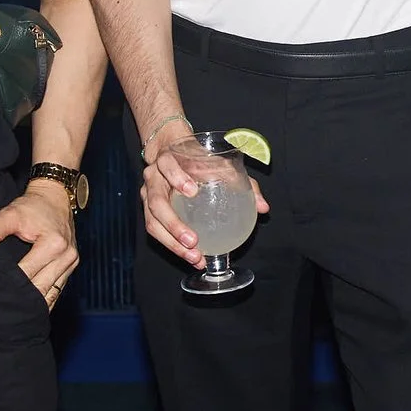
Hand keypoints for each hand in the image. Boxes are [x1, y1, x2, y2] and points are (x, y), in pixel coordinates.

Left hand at [0, 186, 81, 308]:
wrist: (56, 197)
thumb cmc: (32, 206)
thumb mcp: (9, 214)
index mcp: (53, 244)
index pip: (27, 274)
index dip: (9, 284)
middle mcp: (67, 255)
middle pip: (40, 288)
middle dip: (21, 299)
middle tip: (0, 308)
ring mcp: (72, 262)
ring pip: (51, 293)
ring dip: (34, 303)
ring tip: (14, 313)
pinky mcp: (72, 265)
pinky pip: (58, 289)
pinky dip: (44, 298)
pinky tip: (30, 307)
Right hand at [139, 135, 271, 269]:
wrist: (172, 153)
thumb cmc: (199, 160)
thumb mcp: (221, 165)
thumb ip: (243, 183)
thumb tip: (263, 207)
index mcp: (168, 160)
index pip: (167, 165)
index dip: (177, 177)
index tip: (192, 190)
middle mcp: (153, 179)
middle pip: (156, 202)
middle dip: (173, 224)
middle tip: (192, 241)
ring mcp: (148, 196)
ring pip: (152, 222)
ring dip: (171, 242)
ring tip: (193, 256)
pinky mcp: (148, 211)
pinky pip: (156, 232)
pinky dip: (172, 247)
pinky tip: (191, 257)